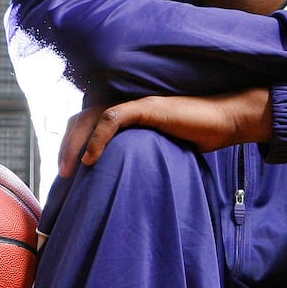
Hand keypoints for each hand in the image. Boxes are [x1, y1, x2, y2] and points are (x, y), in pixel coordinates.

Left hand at [59, 88, 273, 177]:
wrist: (225, 123)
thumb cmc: (195, 138)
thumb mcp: (157, 151)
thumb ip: (135, 157)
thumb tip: (118, 185)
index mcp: (125, 113)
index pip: (86, 123)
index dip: (70, 143)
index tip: (65, 172)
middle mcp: (125, 104)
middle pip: (82, 119)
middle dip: (66, 145)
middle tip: (62, 174)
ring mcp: (136, 103)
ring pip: (92, 117)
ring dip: (76, 143)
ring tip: (71, 169)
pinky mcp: (148, 106)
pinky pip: (114, 118)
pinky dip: (99, 138)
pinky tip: (92, 159)